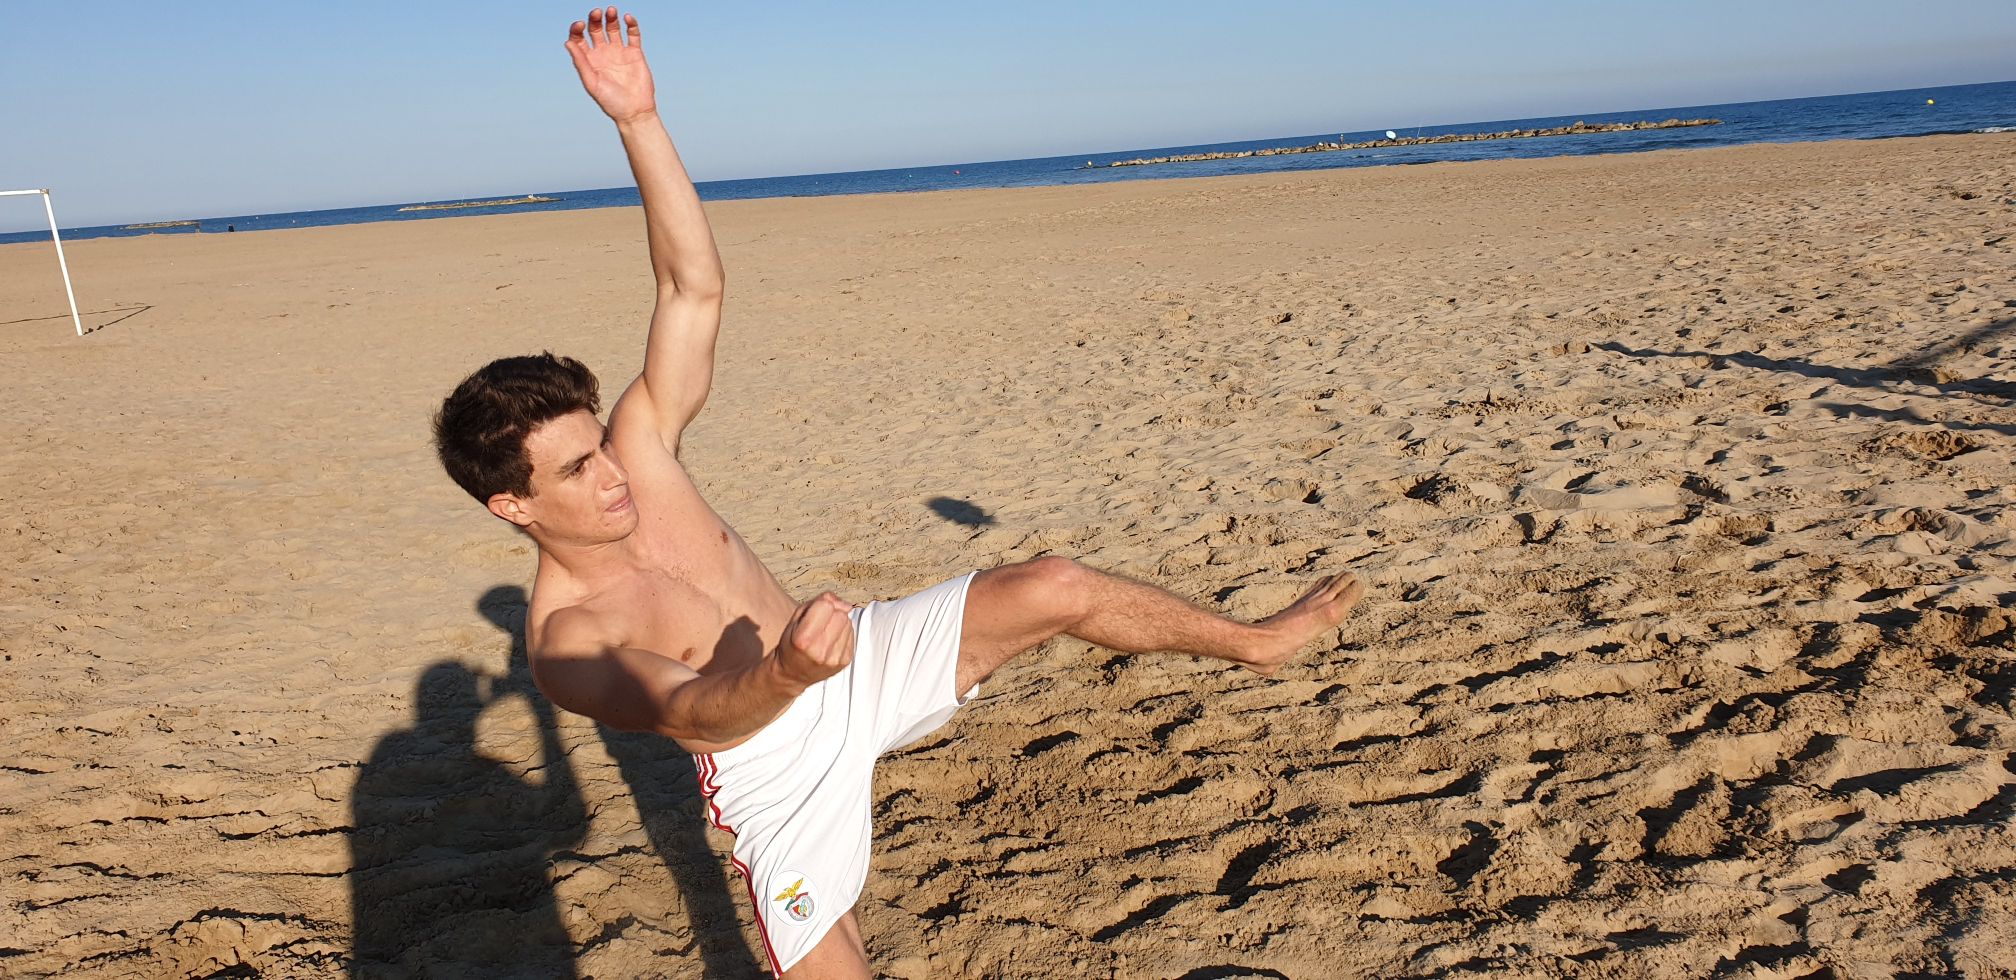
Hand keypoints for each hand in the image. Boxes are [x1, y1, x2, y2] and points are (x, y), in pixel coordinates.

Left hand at [566, 7, 655, 122]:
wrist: (634, 111)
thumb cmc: (610, 101)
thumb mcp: (592, 83)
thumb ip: (581, 62)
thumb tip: (568, 42)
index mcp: (589, 60)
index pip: (579, 38)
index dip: (577, 29)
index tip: (581, 25)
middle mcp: (603, 53)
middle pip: (596, 29)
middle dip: (595, 19)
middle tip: (597, 12)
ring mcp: (619, 52)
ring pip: (613, 29)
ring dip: (611, 18)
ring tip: (611, 11)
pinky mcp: (635, 53)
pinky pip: (633, 35)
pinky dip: (631, 25)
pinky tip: (627, 18)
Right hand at [774, 592, 855, 689]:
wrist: (792, 673)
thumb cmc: (792, 644)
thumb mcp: (795, 619)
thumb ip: (818, 602)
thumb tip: (845, 604)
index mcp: (803, 639)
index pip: (826, 605)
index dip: (821, 604)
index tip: (815, 612)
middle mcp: (820, 651)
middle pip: (841, 615)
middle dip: (832, 613)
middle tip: (821, 622)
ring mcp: (834, 658)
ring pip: (848, 623)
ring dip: (839, 624)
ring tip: (825, 633)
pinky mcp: (844, 662)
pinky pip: (852, 635)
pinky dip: (843, 634)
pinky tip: (831, 641)